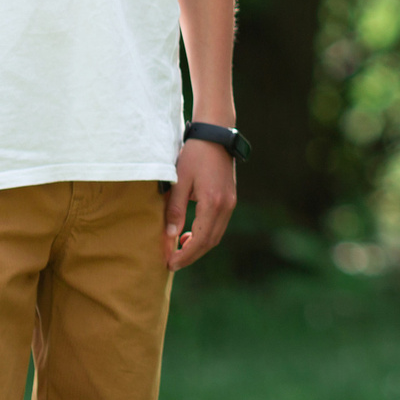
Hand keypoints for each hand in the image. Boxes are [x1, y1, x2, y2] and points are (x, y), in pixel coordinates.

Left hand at [165, 134, 238, 269]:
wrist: (215, 135)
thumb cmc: (195, 155)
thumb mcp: (179, 182)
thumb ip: (174, 211)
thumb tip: (169, 237)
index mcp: (213, 203)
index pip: (200, 240)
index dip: (185, 255)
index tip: (170, 263)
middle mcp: (226, 206)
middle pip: (210, 242)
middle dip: (191, 256)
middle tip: (172, 263)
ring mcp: (230, 203)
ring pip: (216, 235)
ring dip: (199, 246)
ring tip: (179, 250)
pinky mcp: (230, 199)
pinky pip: (219, 225)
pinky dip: (206, 235)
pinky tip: (191, 234)